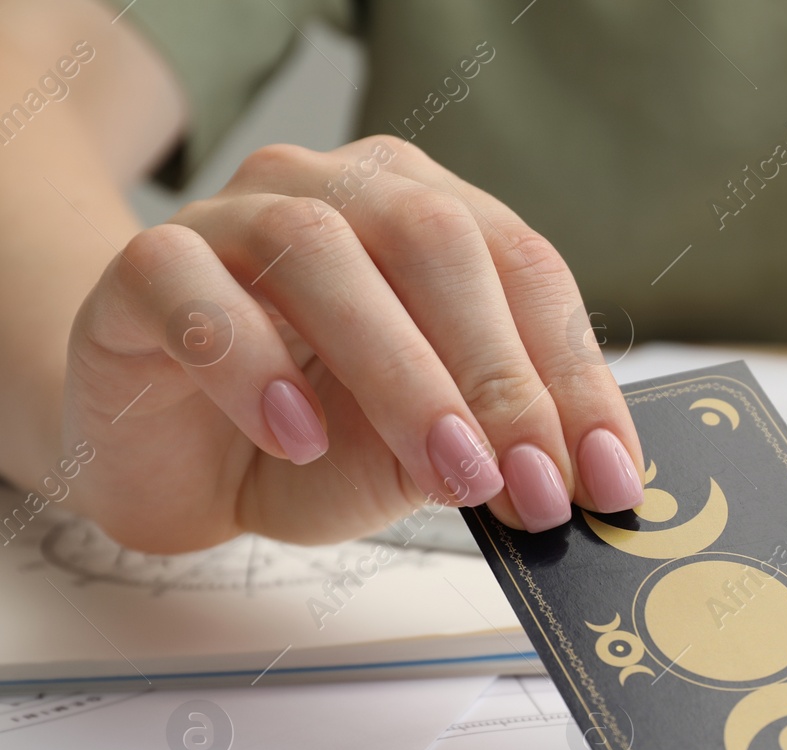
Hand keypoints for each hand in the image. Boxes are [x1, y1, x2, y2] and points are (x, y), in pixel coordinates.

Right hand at [64, 136, 643, 551]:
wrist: (169, 461)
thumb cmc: (308, 442)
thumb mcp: (415, 458)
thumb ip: (483, 449)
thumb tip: (564, 476)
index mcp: (425, 214)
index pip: (523, 267)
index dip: (573, 373)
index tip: (607, 475)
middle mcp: (335, 193)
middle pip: (434, 241)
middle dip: (499, 373)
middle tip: (531, 484)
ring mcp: (231, 219)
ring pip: (319, 252)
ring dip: (400, 373)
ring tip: (446, 470)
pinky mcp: (143, 271)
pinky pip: (193, 291)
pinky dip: (254, 365)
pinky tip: (297, 437)